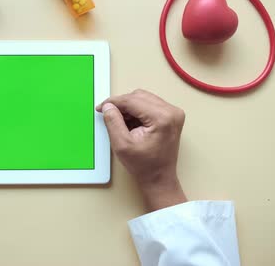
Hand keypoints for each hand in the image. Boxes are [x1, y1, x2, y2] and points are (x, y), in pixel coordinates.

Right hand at [96, 89, 186, 211]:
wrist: (159, 178)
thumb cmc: (144, 166)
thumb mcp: (122, 145)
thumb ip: (113, 122)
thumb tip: (108, 106)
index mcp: (162, 118)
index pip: (132, 100)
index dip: (113, 102)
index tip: (101, 107)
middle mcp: (171, 112)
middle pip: (139, 96)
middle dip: (121, 104)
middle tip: (109, 116)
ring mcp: (173, 113)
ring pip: (143, 98)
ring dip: (129, 107)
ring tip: (121, 123)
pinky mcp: (171, 116)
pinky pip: (149, 104)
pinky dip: (137, 111)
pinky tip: (131, 124)